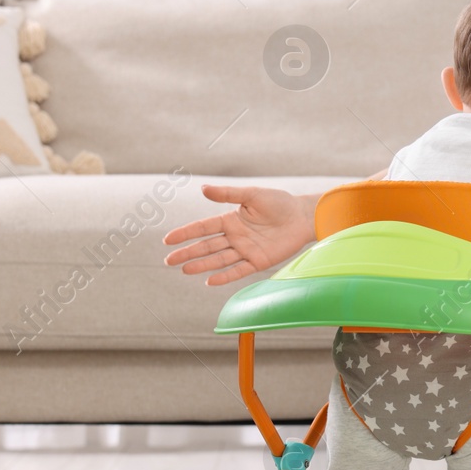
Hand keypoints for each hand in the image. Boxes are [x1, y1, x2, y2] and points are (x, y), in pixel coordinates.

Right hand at [163, 185, 311, 285]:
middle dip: (187, 253)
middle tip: (168, 261)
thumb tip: (203, 188)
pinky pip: (238, 270)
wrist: (302, 216)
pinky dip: (225, 276)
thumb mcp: (251, 195)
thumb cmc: (279, 202)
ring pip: (219, 259)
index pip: (202, 228)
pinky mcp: (258, 261)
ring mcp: (245, 250)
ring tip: (184, 270)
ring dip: (201, 265)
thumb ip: (227, 194)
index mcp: (230, 220)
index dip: (185, 234)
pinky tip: (209, 281)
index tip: (168, 240)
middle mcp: (235, 237)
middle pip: (206, 246)